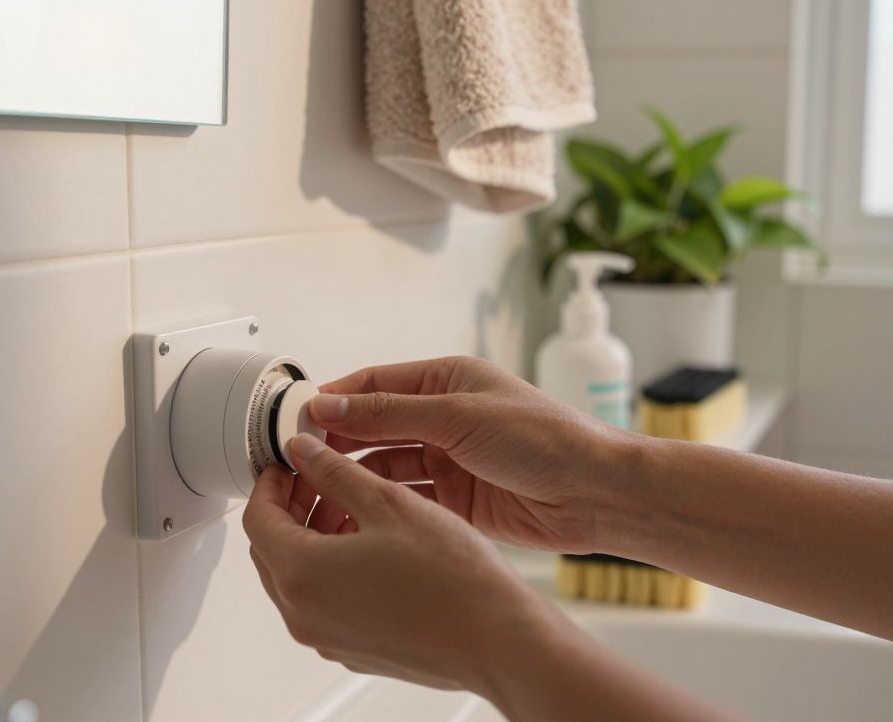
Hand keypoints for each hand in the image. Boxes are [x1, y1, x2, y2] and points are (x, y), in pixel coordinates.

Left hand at [242, 432, 556, 693]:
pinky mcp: (354, 649)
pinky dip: (332, 569)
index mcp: (301, 573)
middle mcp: (303, 614)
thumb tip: (303, 452)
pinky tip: (372, 546)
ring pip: (298, 577)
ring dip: (313, 537)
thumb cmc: (450, 577)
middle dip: (291, 507)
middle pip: (272, 549)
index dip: (271, 481)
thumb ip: (334, 472)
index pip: (257, 518)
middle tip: (320, 478)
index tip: (291, 462)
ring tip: (353, 506)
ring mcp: (327, 637)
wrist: (497, 639)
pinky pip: (324, 602)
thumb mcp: (387, 502)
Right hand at [309, 356, 634, 552]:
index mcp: (446, 381)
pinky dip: (379, 504)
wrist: (593, 494)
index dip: (336, 399)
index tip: (298, 418)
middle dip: (338, 440)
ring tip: (319, 487)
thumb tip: (331, 404)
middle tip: (298, 457)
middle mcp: (444, 419)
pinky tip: (354, 511)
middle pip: (374, 427)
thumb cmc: (544, 438)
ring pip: (385, 465)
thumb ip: (389, 412)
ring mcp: (448, 461)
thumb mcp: (457, 415)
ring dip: (355, 474)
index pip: (375, 384)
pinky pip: (405, 499)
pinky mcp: (455, 501)